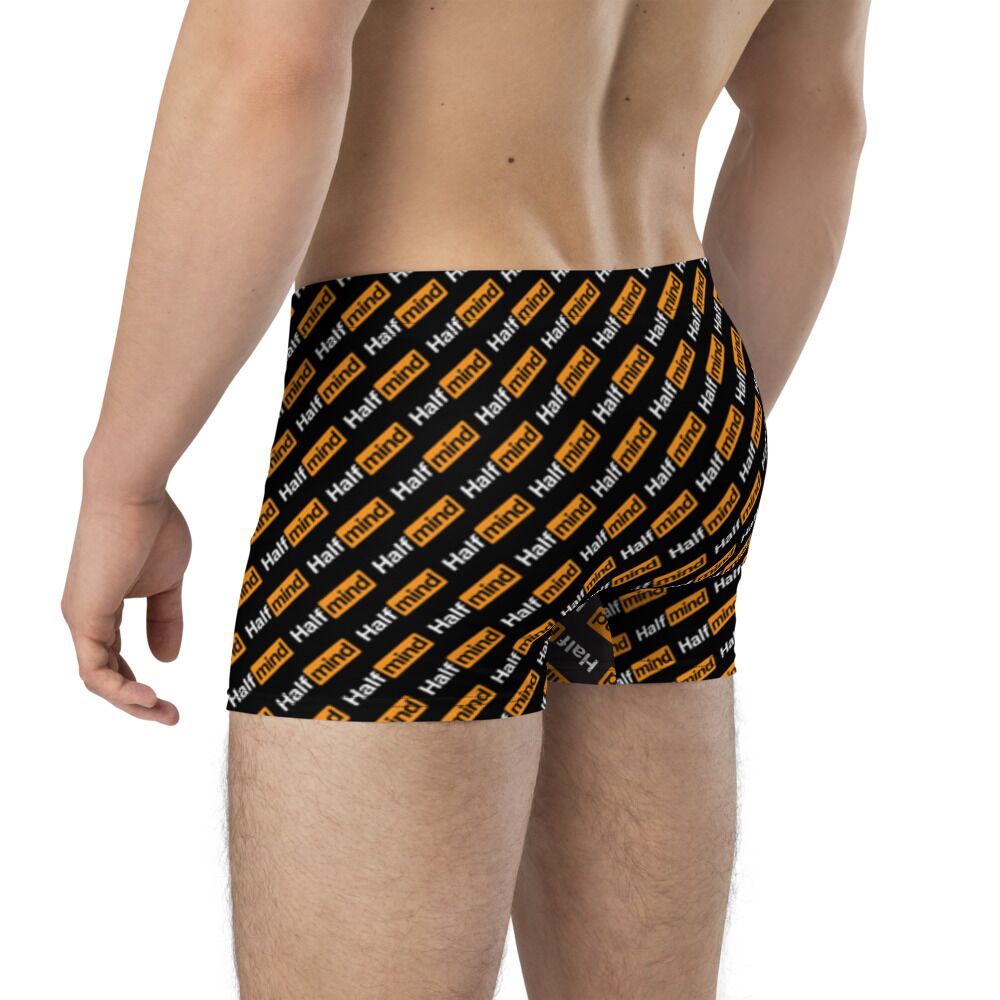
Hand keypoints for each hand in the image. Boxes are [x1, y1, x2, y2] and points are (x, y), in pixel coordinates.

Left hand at [61, 486, 191, 723]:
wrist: (133, 493)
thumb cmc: (152, 526)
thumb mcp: (168, 582)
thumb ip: (166, 618)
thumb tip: (167, 658)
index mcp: (101, 608)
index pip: (114, 660)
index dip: (140, 684)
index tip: (171, 699)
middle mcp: (85, 617)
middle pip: (105, 677)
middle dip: (139, 703)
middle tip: (172, 717)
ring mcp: (81, 618)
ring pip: (98, 681)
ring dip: (131, 704)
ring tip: (165, 713)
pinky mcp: (85, 616)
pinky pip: (95, 670)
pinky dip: (121, 690)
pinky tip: (149, 695)